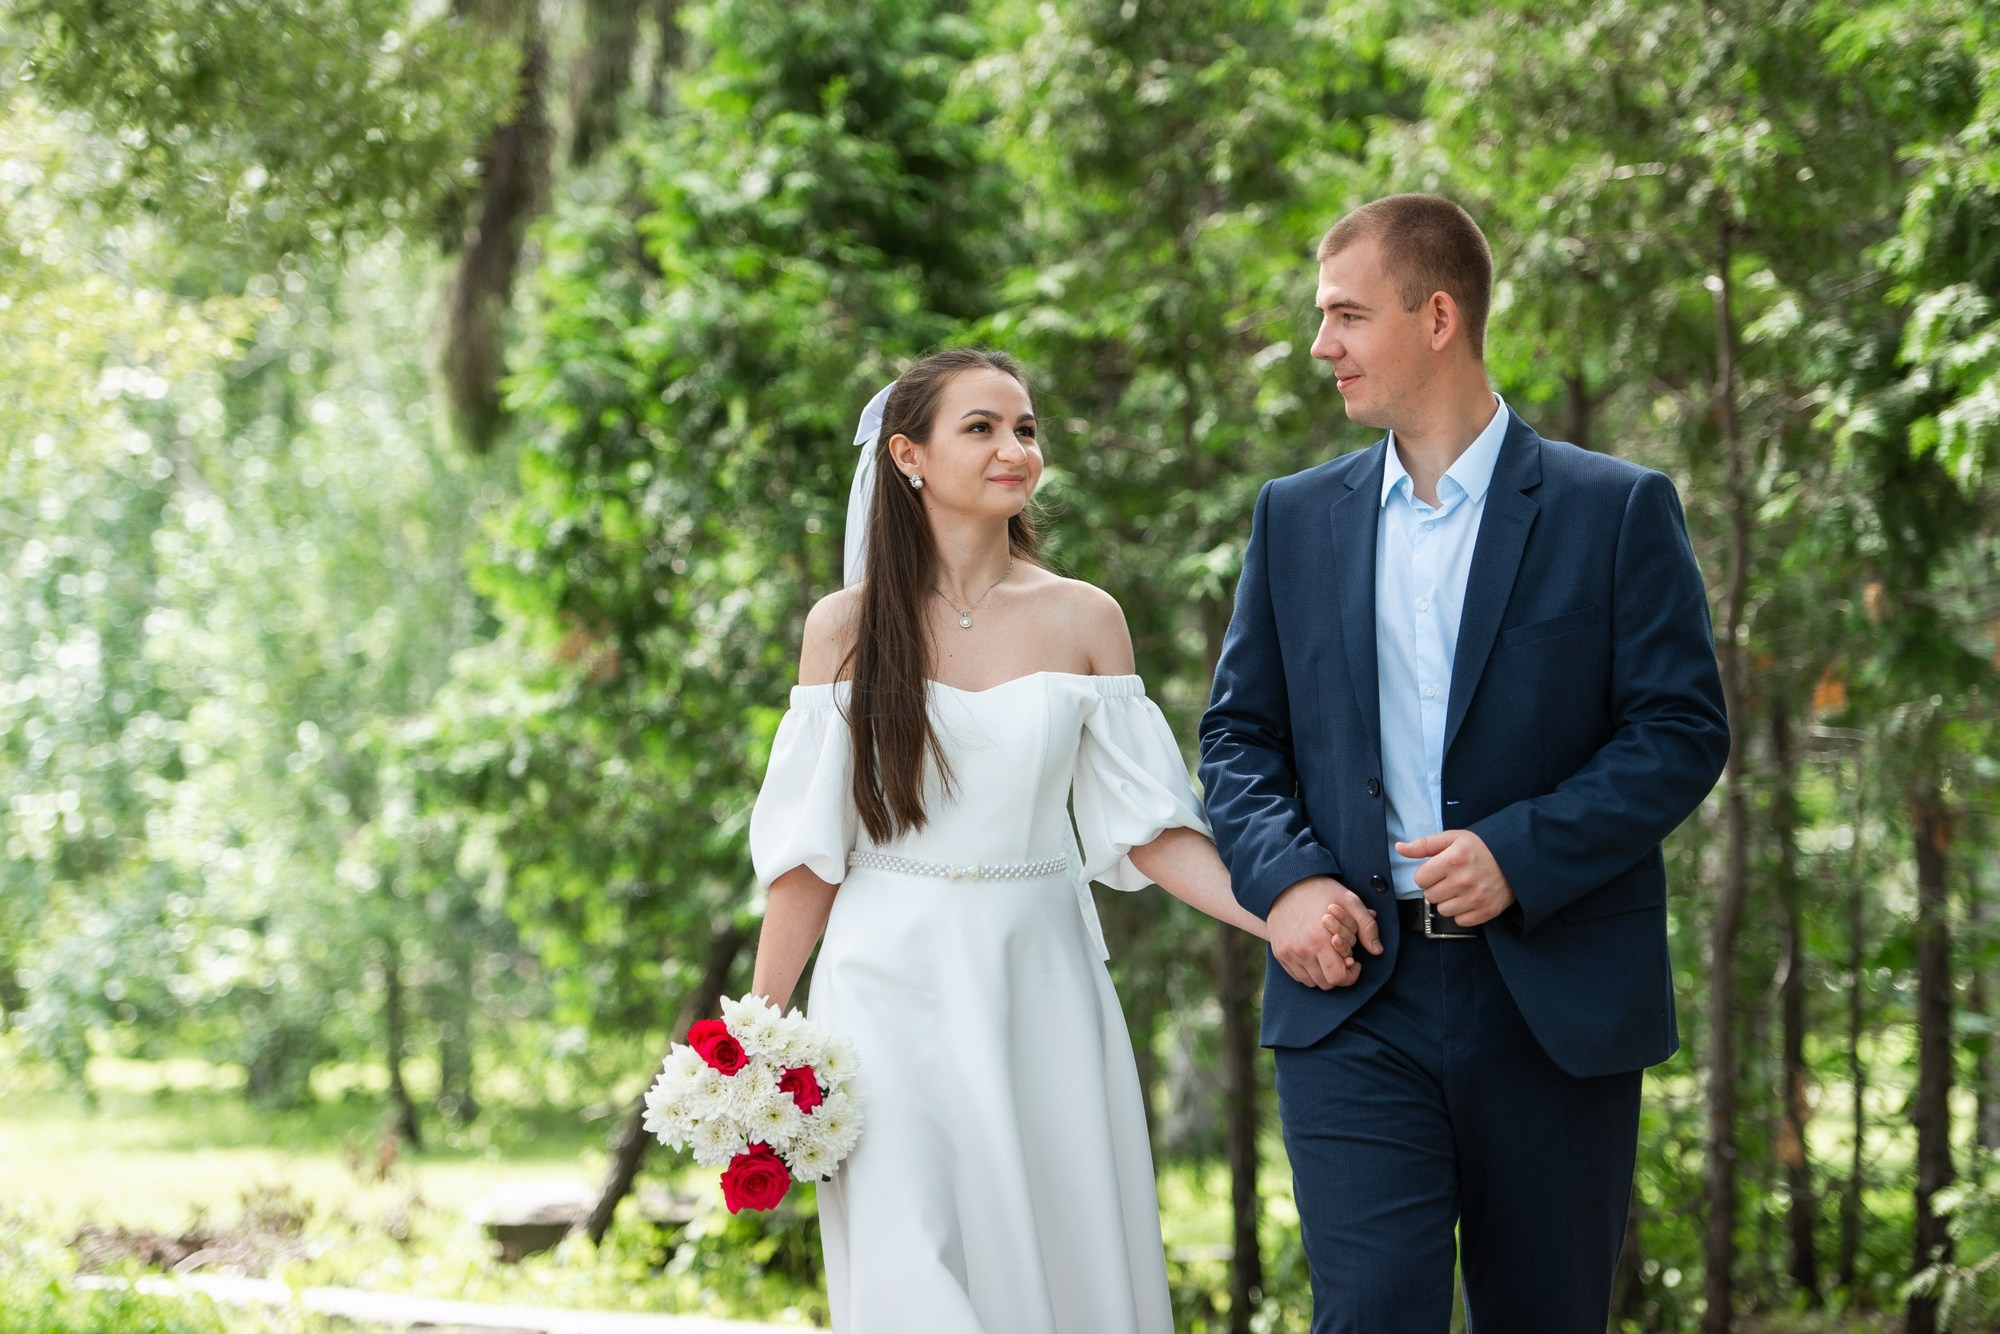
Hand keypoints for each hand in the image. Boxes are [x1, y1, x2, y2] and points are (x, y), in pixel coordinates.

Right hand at [1268, 876, 1381, 989]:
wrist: (1286, 882)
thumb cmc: (1321, 891)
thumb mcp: (1350, 901)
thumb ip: (1367, 926)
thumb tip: (1377, 951)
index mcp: (1319, 940)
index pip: (1338, 977)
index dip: (1351, 975)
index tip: (1354, 962)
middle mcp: (1301, 951)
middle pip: (1325, 983)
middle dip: (1338, 973)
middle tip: (1342, 957)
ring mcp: (1288, 953)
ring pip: (1311, 981)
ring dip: (1323, 973)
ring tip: (1328, 954)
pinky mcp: (1279, 953)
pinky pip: (1297, 975)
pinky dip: (1308, 970)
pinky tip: (1315, 954)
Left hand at [1395, 830, 1515, 926]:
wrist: (1515, 860)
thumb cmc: (1481, 848)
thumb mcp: (1453, 838)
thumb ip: (1424, 844)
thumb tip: (1400, 848)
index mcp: (1454, 859)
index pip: (1420, 879)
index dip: (1426, 874)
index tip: (1438, 870)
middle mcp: (1465, 880)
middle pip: (1430, 896)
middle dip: (1437, 887)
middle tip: (1451, 878)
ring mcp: (1477, 898)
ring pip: (1443, 910)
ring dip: (1448, 901)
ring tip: (1461, 889)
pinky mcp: (1487, 911)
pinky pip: (1460, 921)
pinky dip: (1462, 913)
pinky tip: (1470, 899)